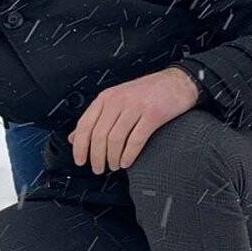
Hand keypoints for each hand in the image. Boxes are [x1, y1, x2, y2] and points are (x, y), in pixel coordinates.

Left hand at [68, 67, 199, 173]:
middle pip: (99, 135)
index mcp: (105, 98)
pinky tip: (126, 163)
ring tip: (113, 166)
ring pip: (115, 139)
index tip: (79, 160)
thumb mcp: (116, 100)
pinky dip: (128, 155)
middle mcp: (117, 101)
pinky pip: (135, 140)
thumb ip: (95, 118)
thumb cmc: (146, 93)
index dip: (79, 146)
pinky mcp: (153, 114)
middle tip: (97, 169)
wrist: (178, 81)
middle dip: (96, 156)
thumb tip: (73, 137)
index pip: (84, 125)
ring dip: (112, 158)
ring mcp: (135, 107)